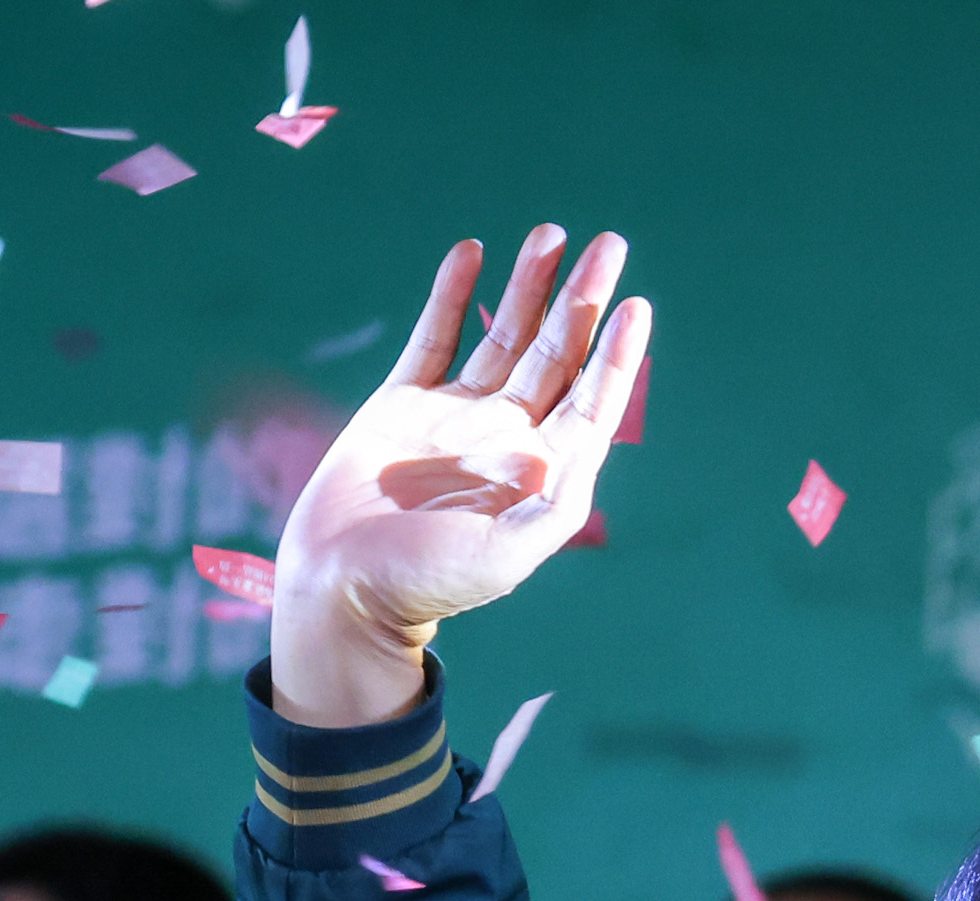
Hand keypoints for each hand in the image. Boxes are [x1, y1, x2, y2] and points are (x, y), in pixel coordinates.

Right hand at [270, 227, 651, 728]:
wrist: (344, 587)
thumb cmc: (428, 583)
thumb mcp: (504, 556)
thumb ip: (551, 510)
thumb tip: (582, 456)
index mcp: (542, 472)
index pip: (592, 400)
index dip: (616, 354)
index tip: (635, 306)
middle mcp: (508, 437)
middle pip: (557, 355)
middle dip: (581, 300)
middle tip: (607, 246)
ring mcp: (457, 415)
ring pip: (503, 336)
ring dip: (528, 287)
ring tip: (551, 234)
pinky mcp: (403, 401)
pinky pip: (434, 337)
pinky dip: (452, 295)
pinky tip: (473, 253)